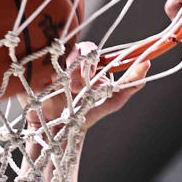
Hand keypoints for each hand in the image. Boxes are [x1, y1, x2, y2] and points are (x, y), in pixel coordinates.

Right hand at [27, 42, 149, 136]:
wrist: (61, 131)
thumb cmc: (87, 113)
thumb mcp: (112, 100)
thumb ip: (130, 83)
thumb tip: (148, 64)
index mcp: (87, 63)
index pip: (90, 50)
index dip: (91, 58)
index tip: (92, 73)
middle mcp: (68, 62)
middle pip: (71, 51)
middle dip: (78, 66)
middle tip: (79, 85)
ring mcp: (51, 66)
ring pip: (55, 56)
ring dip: (61, 72)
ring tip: (64, 90)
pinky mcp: (33, 73)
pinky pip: (36, 63)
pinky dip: (42, 72)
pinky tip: (46, 85)